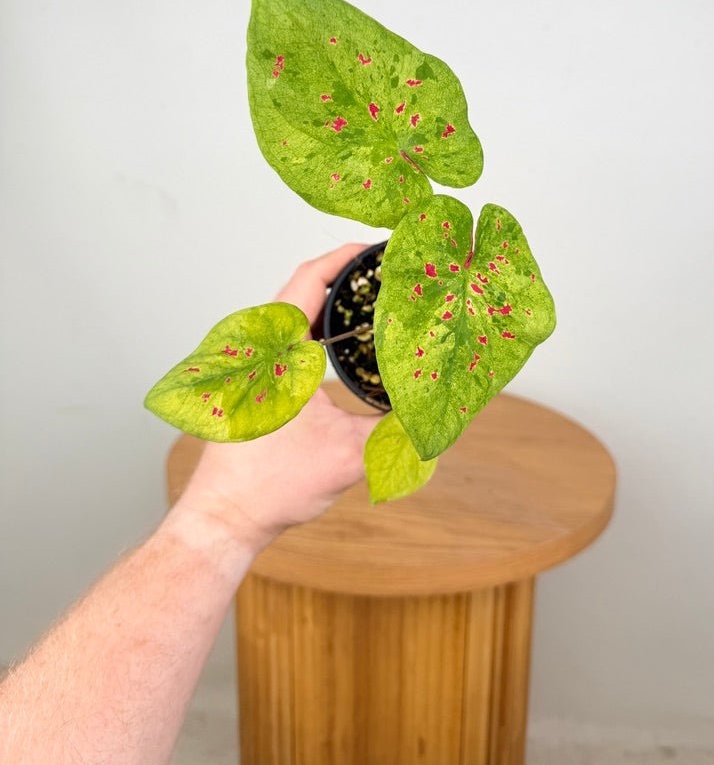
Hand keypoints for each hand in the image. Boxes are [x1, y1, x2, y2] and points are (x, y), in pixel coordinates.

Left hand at [175, 244, 381, 553]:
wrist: (225, 517)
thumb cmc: (272, 486)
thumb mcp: (349, 457)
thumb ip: (396, 432)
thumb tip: (438, 412)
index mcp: (276, 352)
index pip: (309, 281)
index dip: (345, 258)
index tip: (379, 248)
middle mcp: (258, 349)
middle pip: (302, 289)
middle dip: (345, 274)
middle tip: (388, 271)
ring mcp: (251, 364)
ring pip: (292, 312)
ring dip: (329, 300)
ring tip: (372, 297)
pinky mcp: (253, 380)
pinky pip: (287, 336)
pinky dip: (316, 326)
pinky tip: (344, 338)